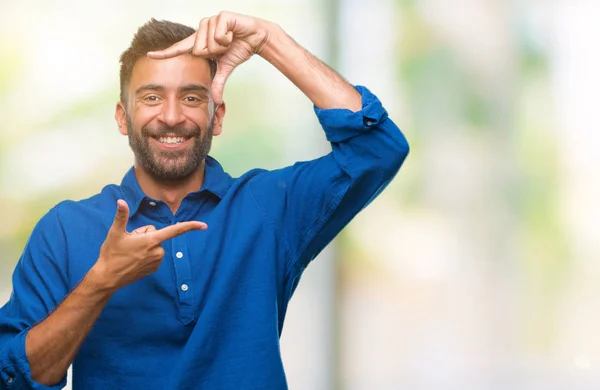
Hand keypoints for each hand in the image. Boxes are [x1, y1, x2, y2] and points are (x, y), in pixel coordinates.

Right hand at [94, 199, 206, 290]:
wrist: (108, 277)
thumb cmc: (111, 254)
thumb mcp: (115, 233)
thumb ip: (121, 216)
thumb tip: (121, 201)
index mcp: (152, 241)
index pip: (175, 230)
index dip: (190, 226)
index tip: (204, 225)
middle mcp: (158, 251)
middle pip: (156, 234)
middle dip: (144, 236)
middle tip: (130, 243)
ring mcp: (157, 261)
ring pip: (154, 245)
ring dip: (145, 246)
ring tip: (130, 252)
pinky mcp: (154, 269)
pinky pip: (153, 255)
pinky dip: (145, 254)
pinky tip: (133, 259)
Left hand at [147, 11, 273, 104]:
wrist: (256, 38)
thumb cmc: (239, 48)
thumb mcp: (225, 68)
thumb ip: (218, 82)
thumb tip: (216, 101)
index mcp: (200, 42)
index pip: (179, 49)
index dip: (165, 53)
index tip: (150, 56)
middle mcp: (201, 30)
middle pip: (198, 50)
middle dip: (214, 53)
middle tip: (225, 47)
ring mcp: (210, 22)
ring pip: (208, 43)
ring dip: (223, 46)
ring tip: (230, 40)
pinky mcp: (220, 17)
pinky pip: (218, 34)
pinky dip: (228, 38)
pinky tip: (233, 33)